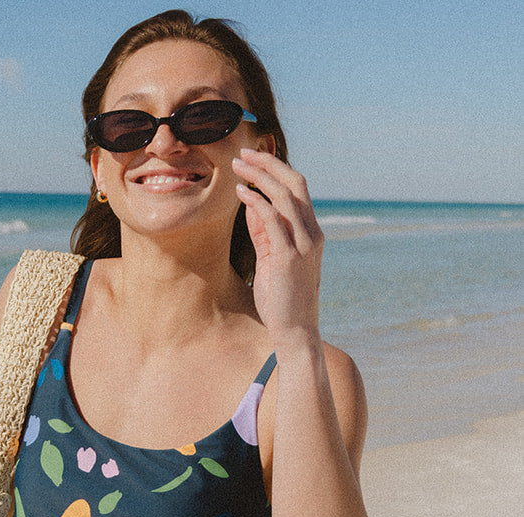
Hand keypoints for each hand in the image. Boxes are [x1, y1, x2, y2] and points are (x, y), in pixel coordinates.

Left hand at [233, 148, 323, 346]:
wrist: (296, 332)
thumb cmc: (282, 300)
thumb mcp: (272, 260)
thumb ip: (265, 233)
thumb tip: (252, 205)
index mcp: (311, 233)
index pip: (297, 189)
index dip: (275, 170)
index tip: (252, 161)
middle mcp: (312, 234)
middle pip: (295, 183)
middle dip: (269, 164)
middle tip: (243, 153)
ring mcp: (303, 245)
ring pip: (285, 196)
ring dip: (260, 177)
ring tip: (237, 167)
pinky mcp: (289, 258)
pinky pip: (273, 220)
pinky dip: (257, 202)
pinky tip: (240, 194)